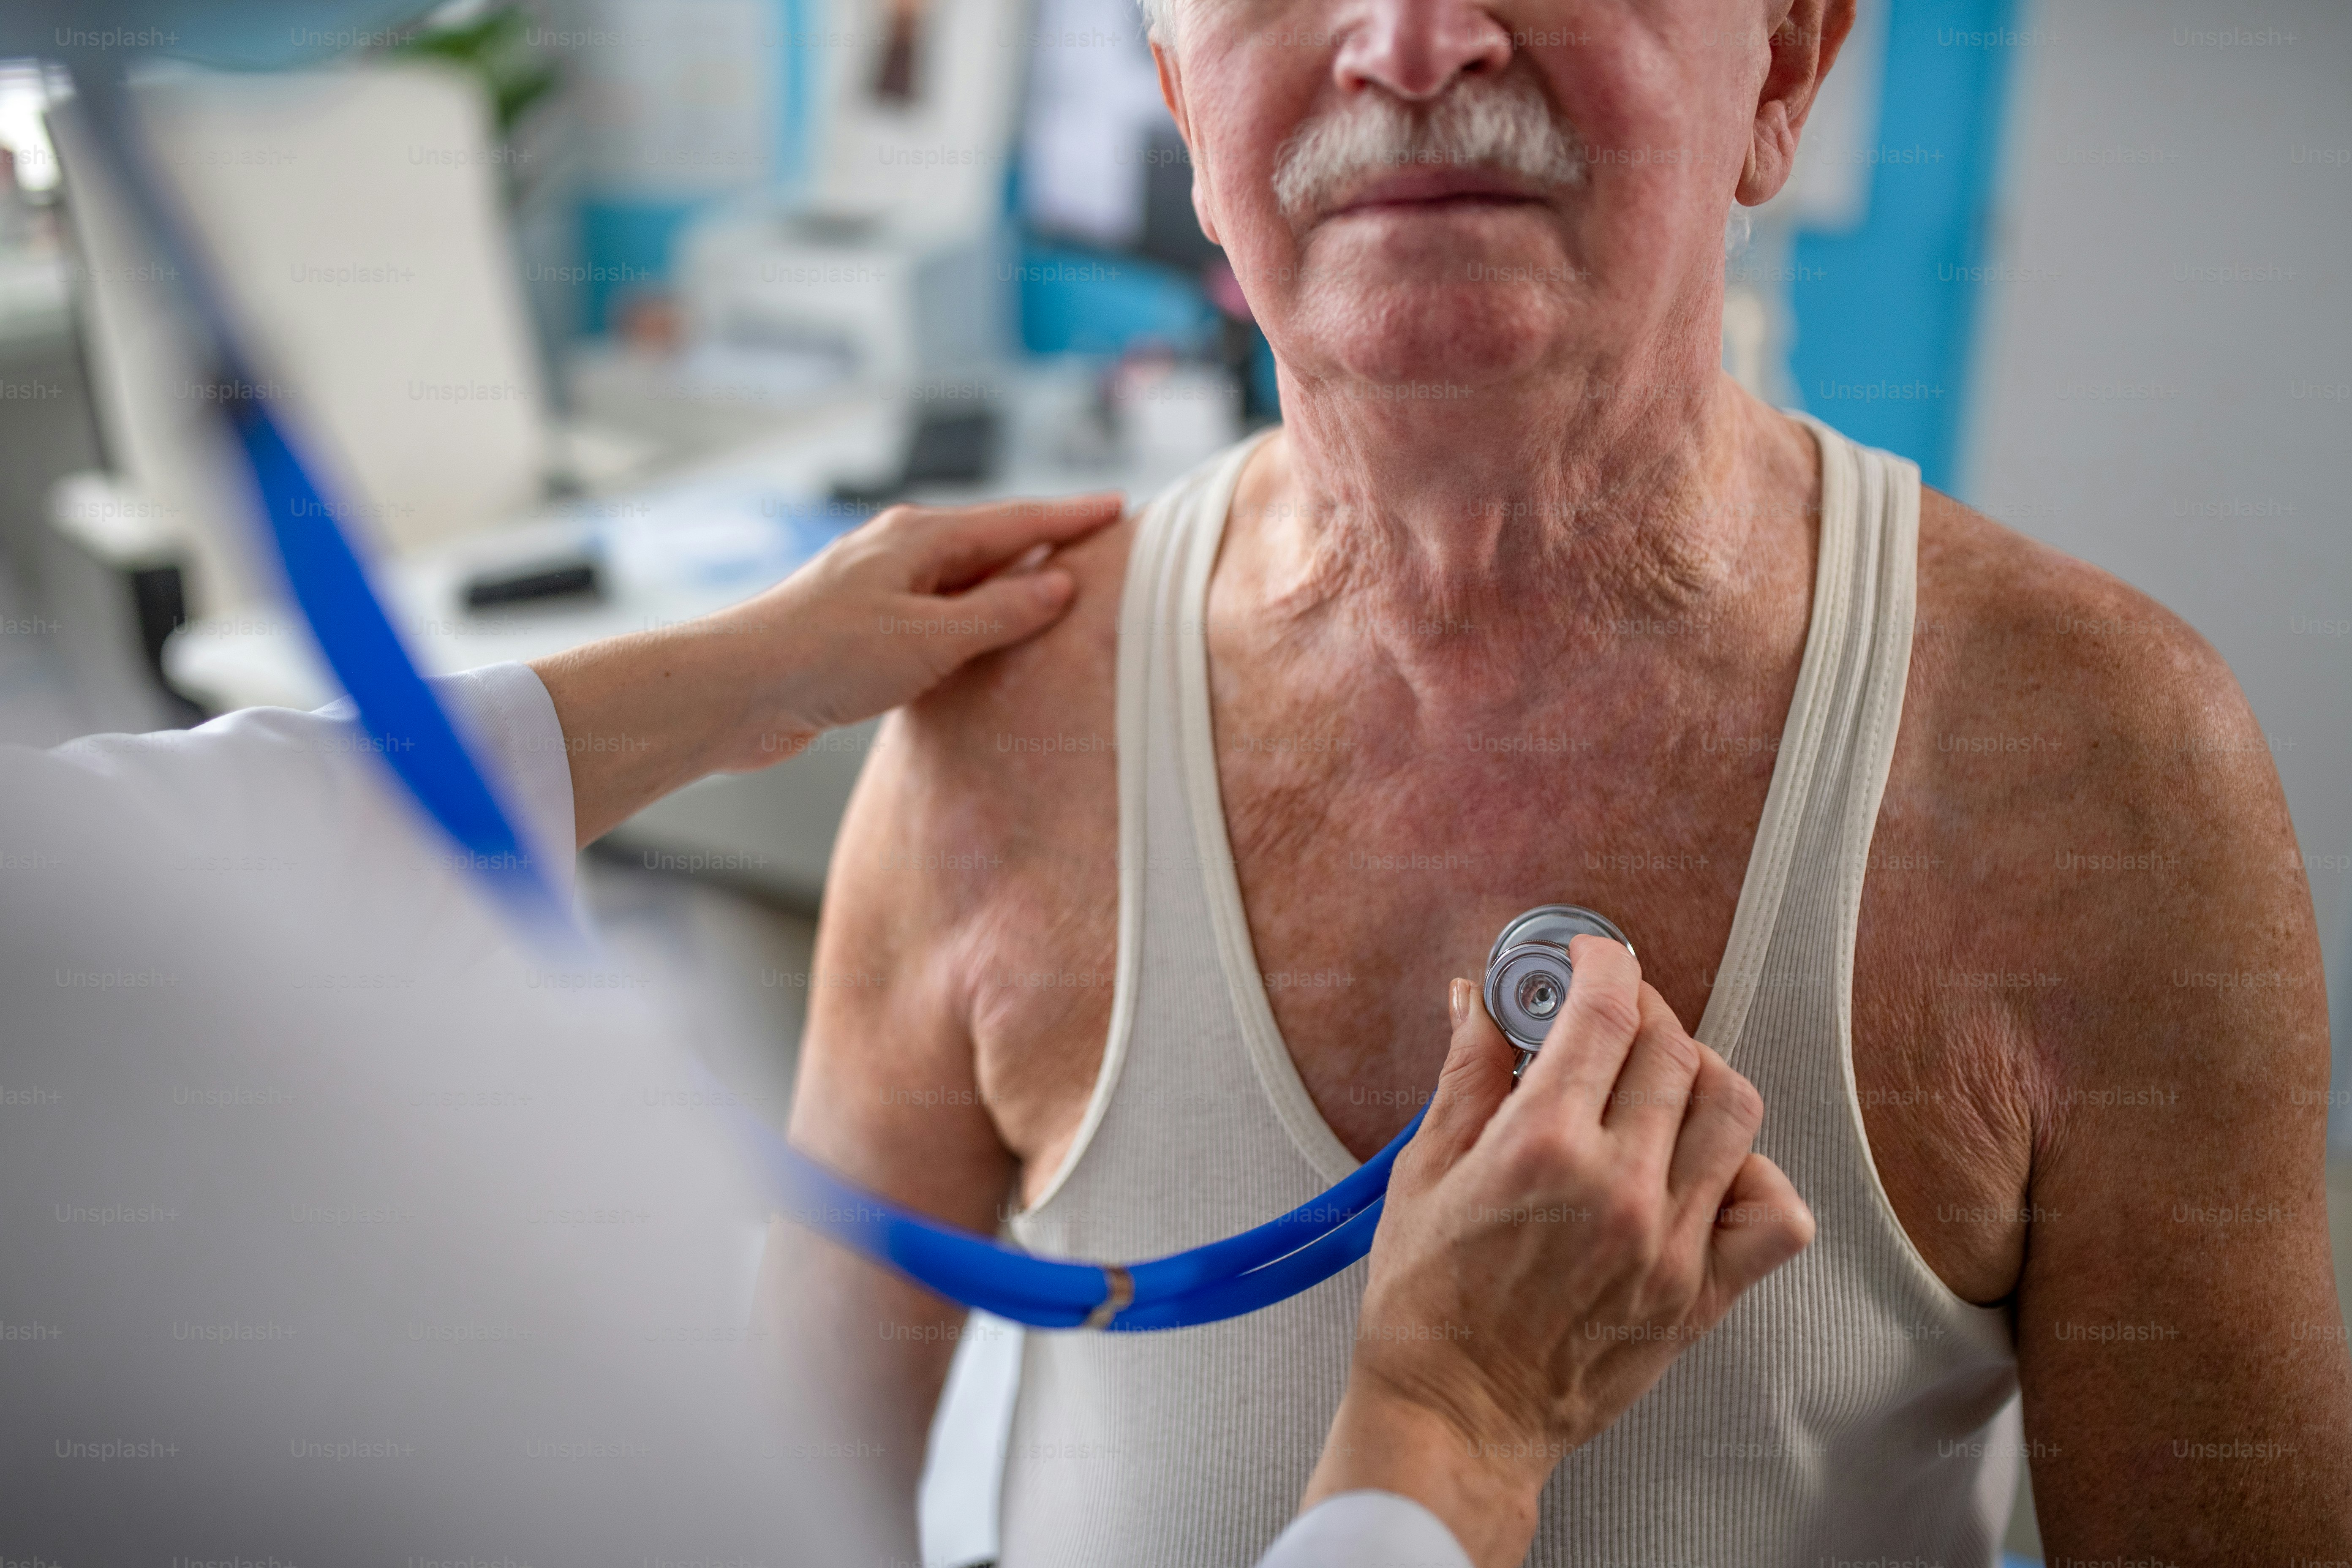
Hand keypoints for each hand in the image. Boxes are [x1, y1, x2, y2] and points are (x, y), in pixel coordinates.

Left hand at [530, 493, 1122, 843]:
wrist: (736, 692)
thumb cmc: (824, 656)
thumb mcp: (931, 636)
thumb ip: (999, 611)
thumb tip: (1057, 584)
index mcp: (919, 537)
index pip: (1015, 519)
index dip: (1070, 516)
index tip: (1117, 505)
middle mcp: (897, 552)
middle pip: (988, 542)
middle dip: (1043, 542)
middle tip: (1096, 540)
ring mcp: (876, 589)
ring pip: (960, 579)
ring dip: (1006, 584)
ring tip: (1053, 590)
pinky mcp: (859, 630)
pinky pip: (934, 614)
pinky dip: (970, 620)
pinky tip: (981, 641)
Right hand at [1302, 939, 1813, 1566]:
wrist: (1454, 1417)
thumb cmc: (1426, 1308)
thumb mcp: (1424, 1171)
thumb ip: (1466, 1074)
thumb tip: (1480, 1000)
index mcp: (1543, 1148)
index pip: (1606, 1012)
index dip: (1600, 964)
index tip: (1586, 958)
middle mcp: (1619, 1188)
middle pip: (1672, 1049)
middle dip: (1639, 1011)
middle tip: (1605, 1016)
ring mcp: (1670, 1243)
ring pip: (1733, 1110)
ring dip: (1696, 1074)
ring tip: (1655, 1082)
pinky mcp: (1700, 1294)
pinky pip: (1776, 1215)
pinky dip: (1754, 1175)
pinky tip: (1705, 1168)